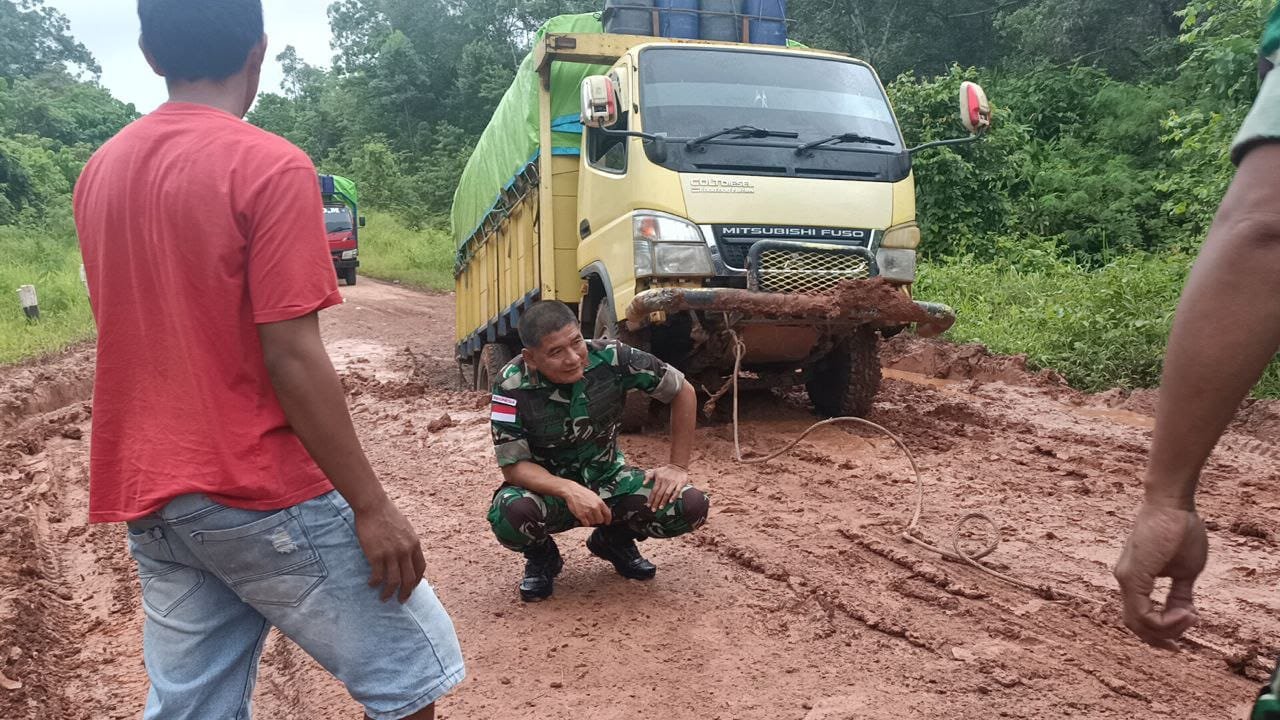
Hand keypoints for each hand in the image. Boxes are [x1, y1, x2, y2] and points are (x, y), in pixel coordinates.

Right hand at [353, 496, 426, 602]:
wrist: (373, 506)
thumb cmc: (387, 514)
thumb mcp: (405, 528)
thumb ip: (408, 542)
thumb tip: (407, 555)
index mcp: (414, 544)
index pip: (420, 568)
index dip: (417, 580)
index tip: (412, 587)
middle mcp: (405, 551)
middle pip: (409, 579)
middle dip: (406, 592)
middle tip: (401, 600)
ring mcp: (391, 554)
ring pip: (393, 581)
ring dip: (389, 593)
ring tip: (384, 598)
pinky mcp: (376, 555)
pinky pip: (378, 576)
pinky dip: (375, 583)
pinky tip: (371, 584)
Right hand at [563, 483, 611, 526]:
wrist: (572, 491)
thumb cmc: (583, 492)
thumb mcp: (595, 496)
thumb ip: (600, 504)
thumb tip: (604, 511)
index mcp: (599, 502)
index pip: (608, 514)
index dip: (608, 519)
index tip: (607, 522)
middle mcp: (594, 507)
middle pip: (600, 520)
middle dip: (598, 520)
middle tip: (596, 518)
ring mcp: (588, 511)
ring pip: (593, 522)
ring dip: (591, 521)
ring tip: (588, 516)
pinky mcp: (581, 515)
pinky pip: (586, 524)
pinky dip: (586, 523)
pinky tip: (585, 519)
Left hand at [646, 464, 687, 511]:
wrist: (678, 466)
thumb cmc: (665, 470)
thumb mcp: (655, 471)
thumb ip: (648, 477)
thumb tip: (643, 484)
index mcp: (659, 479)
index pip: (654, 490)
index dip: (651, 498)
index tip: (648, 505)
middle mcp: (666, 481)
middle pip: (660, 493)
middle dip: (656, 502)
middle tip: (653, 509)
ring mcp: (673, 482)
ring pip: (667, 493)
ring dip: (664, 501)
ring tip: (661, 508)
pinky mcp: (681, 483)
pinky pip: (677, 490)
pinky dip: (674, 496)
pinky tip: (671, 501)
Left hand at [1113, 501, 1208, 648]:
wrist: (1173, 505)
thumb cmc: (1179, 531)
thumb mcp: (1185, 571)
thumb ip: (1180, 594)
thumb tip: (1185, 613)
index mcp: (1135, 580)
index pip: (1140, 617)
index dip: (1163, 631)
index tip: (1191, 622)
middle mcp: (1124, 580)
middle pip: (1136, 626)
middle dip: (1162, 638)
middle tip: (1184, 637)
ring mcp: (1126, 578)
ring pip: (1138, 623)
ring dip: (1167, 630)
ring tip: (1190, 617)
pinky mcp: (1133, 575)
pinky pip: (1142, 613)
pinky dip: (1164, 621)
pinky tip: (1185, 614)